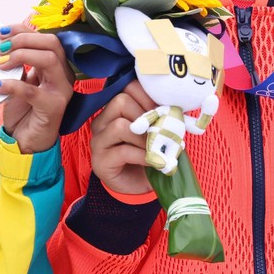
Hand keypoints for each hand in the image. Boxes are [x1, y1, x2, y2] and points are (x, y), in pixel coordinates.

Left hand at [0, 23, 73, 153]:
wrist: (26, 141)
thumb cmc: (23, 110)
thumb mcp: (19, 80)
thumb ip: (17, 63)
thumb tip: (0, 42)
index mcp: (57, 65)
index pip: (46, 37)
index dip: (23, 30)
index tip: (0, 32)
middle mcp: (64, 74)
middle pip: (52, 43)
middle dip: (23, 40)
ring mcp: (62, 90)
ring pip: (49, 59)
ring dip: (20, 56)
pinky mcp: (54, 107)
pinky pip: (32, 91)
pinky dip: (11, 85)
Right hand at [90, 81, 157, 195]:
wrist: (137, 186)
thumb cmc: (146, 154)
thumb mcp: (155, 132)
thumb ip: (160, 117)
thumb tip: (175, 110)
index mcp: (115, 109)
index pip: (127, 87)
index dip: (149, 96)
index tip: (164, 110)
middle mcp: (102, 121)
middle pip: (120, 102)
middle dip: (146, 116)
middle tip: (160, 130)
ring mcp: (98, 141)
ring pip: (119, 125)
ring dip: (144, 138)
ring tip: (157, 148)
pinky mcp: (100, 161)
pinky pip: (122, 151)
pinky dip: (143, 156)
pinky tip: (154, 162)